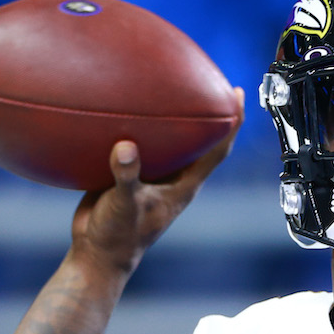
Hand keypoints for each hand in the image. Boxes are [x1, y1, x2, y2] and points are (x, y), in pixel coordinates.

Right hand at [70, 87, 243, 274]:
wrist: (95, 254)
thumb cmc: (117, 237)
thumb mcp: (122, 205)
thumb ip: (126, 176)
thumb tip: (125, 146)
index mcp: (184, 186)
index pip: (218, 150)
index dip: (232, 122)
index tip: (238, 93)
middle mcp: (175, 179)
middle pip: (201, 140)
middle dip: (208, 112)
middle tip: (208, 78)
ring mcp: (154, 177)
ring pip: (172, 142)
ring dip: (175, 118)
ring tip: (170, 84)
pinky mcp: (132, 176)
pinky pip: (141, 146)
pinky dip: (139, 127)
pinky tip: (126, 106)